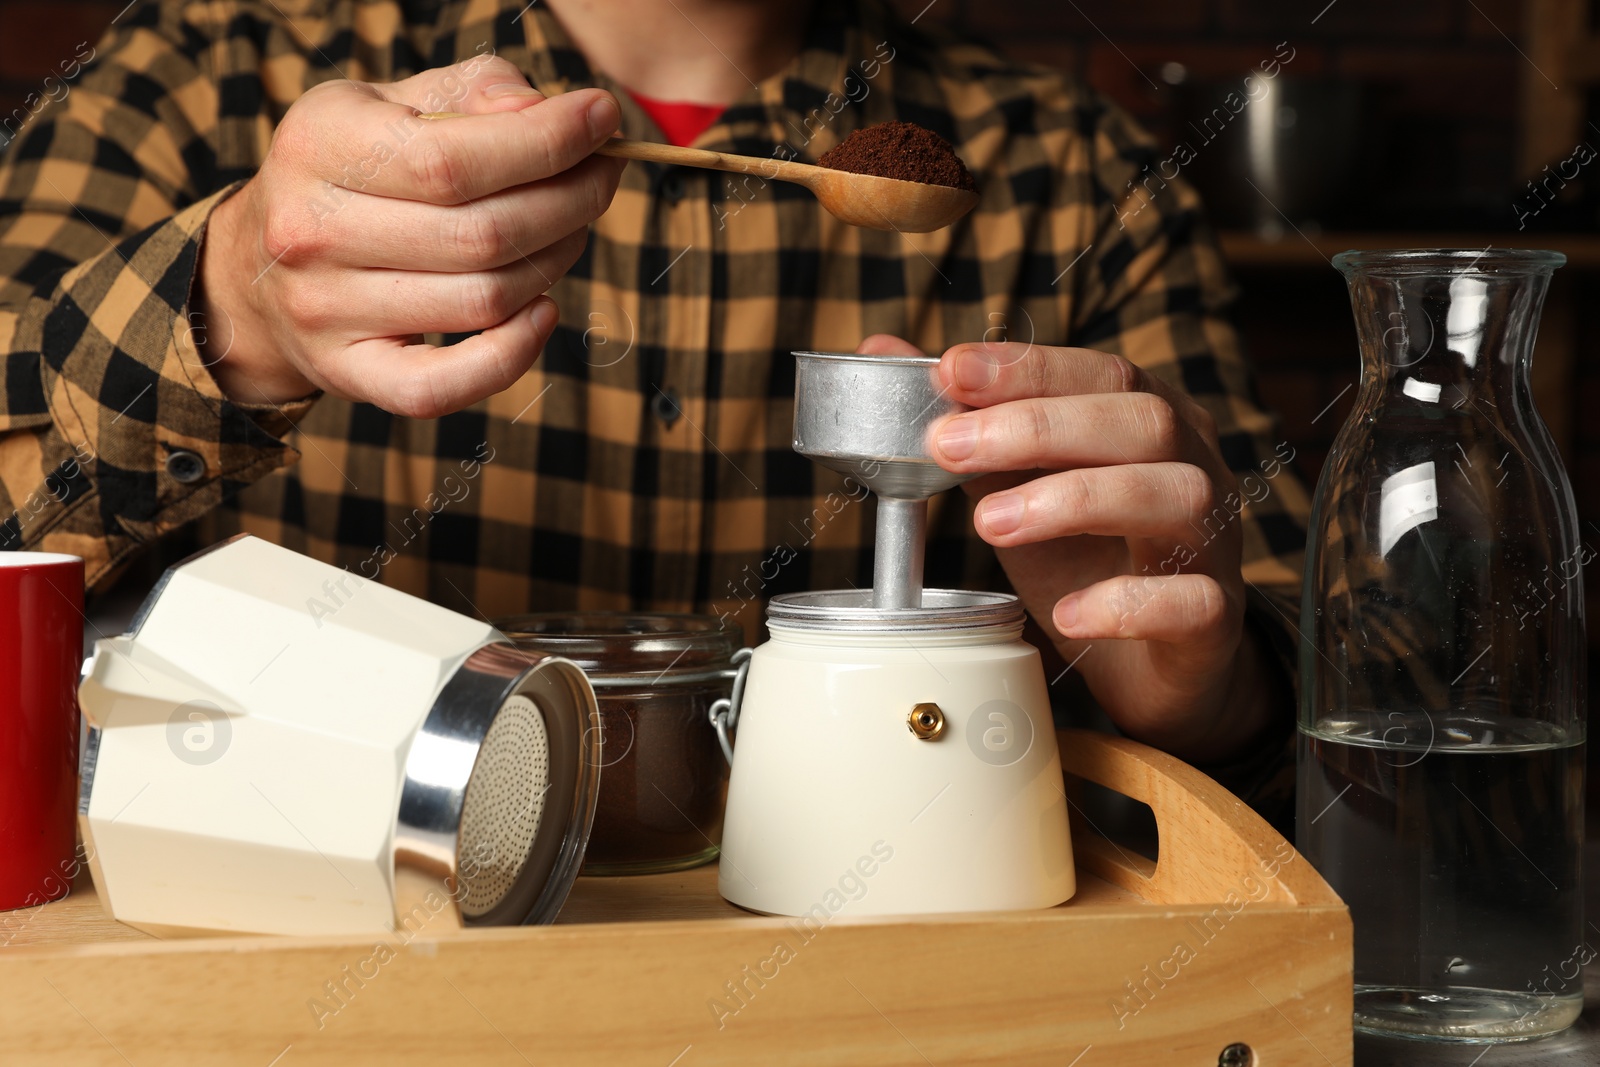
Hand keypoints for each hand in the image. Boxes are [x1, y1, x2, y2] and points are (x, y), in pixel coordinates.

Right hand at [195, 56, 625, 415]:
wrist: (257, 266)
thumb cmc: (356, 172)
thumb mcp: (394, 104)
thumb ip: (474, 92)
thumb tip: (542, 114)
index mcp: (320, 144)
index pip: (455, 158)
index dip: (547, 142)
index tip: (602, 120)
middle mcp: (312, 229)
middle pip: (482, 234)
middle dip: (569, 201)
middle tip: (600, 178)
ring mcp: (326, 311)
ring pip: (484, 300)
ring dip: (554, 262)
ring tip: (571, 228)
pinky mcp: (350, 373)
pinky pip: (444, 386)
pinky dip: (512, 355)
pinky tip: (544, 310)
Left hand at [858, 335, 1277, 764]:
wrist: (1156, 664)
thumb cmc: (1089, 560)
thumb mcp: (1018, 485)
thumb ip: (966, 423)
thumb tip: (883, 352)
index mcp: (1148, 422)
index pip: (1100, 374)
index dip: (1027, 368)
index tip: (950, 371)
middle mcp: (1194, 467)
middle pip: (1142, 420)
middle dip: (1038, 426)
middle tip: (948, 445)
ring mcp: (1213, 542)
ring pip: (1176, 496)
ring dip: (1075, 500)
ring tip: (989, 522)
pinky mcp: (1214, 616)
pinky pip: (1187, 600)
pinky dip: (1125, 603)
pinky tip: (1067, 614)